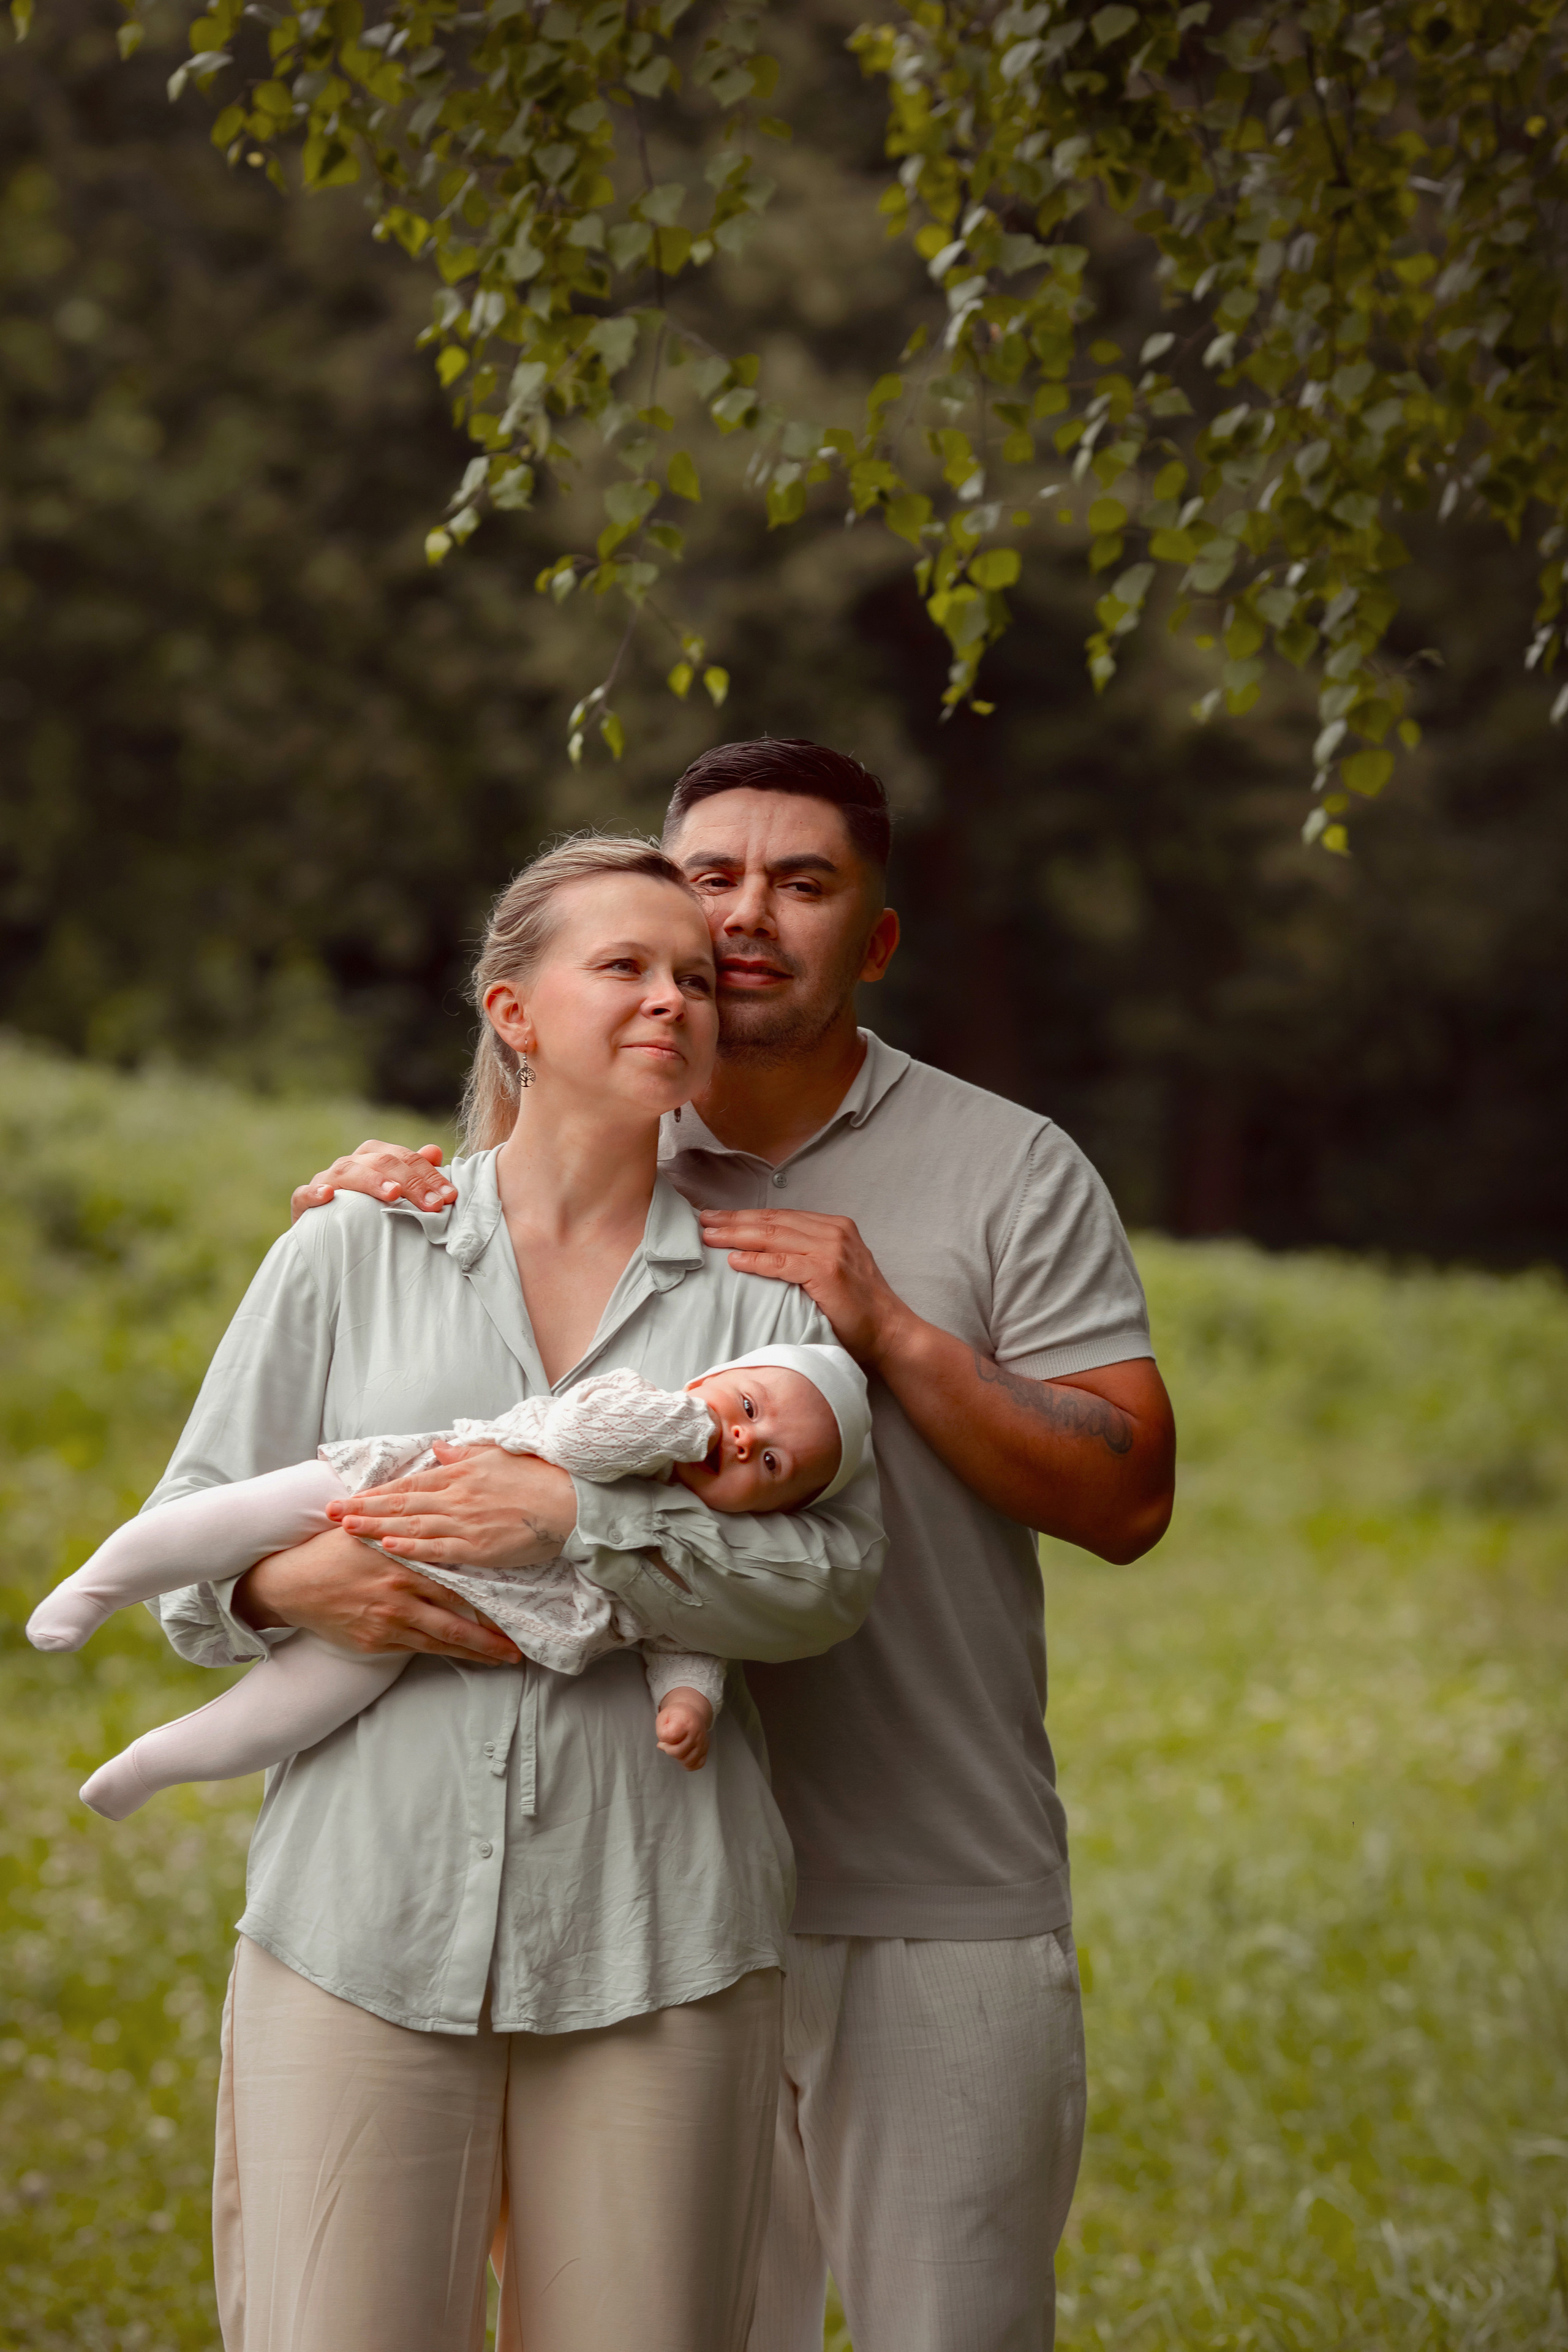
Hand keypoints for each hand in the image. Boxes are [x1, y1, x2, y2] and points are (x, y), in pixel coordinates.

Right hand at [233, 1525, 521, 1663]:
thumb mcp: (371, 1527)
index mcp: (404, 1561)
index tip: (518, 1599)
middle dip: (491, 1634)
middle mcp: (400, 1593)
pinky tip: (465, 1658)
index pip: (456, 1578)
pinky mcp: (377, 1641)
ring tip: (504, 1658)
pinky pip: (419, 1650)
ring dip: (476, 1651)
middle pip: (457, 1617)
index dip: (489, 1592)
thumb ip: (408, 1521)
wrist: (291, 1584)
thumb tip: (440, 1506)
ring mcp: (389, 1621)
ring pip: (443, 1640)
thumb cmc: (334, 1551)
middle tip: (519, 1645)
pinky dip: (445, 1654)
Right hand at [291, 1140, 457, 1225]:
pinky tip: (328, 1195)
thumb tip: (434, 1150)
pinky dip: (315, 1193)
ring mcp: (325, 1182)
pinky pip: (304, 1195)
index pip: (405, 1158)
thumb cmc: (368, 1215)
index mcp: (373, 1158)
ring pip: (347, 1172)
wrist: (328, 1241)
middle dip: (411, 1182)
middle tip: (433, 1205)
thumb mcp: (393, 1195)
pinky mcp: (303, 1205)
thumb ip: (413, 1173)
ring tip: (393, 1193)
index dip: (429, 1175)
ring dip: (371, 1181)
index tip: (450, 1196)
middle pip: (381, 1162)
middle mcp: (350, 1164)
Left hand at [326, 1441, 576, 1571]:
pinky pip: (437, 1549)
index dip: (375, 1493)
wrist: (568, 1502)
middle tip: (330, 1513)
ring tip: (347, 1528)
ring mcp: (465, 1523)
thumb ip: (464, 1455)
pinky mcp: (478, 1548)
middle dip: (362, 1510)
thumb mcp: (497, 1455)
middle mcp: (455, 1498)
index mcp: (459, 1476)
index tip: (348, 1497)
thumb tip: (439, 1448)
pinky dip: (411, 1547)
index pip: (407, 1486)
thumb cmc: (535, 1477)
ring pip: (411, 1526)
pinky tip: (388, 1546)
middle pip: (400, 1505)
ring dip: (376, 1527)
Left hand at [655, 1688, 712, 1770]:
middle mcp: (697, 1733)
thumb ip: (661, 1731)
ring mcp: (702, 1743)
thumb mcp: (664, 1716)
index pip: (670, 1736)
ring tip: (675, 1748)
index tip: (663, 1735)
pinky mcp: (705, 1750)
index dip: (663, 1739)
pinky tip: (683, 1756)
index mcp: (686, 1721)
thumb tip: (662, 1747)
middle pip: (678, 1752)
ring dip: (677, 1758)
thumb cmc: (677, 1715)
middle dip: (668, 1750)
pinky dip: (688, 1764)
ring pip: (687, 1761)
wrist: (693, 1712)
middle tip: (667, 1744)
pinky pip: (697, 1764)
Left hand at [697, 1208, 912, 1365]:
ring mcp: (832, 1250)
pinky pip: (782, 1263)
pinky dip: (755, 1261)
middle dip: (734, 1220)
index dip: (746, 1216)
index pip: (781, 1216)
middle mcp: (834, 1232)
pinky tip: (734, 1260)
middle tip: (703, 1220)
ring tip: (709, 1237)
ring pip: (774, 1236)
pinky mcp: (827, 1272)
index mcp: (834, 1227)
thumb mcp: (833, 1269)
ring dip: (737, 1236)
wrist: (889, 1332)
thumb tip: (763, 1254)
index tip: (718, 1217)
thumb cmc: (857, 1308)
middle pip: (773, 1221)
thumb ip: (806, 1255)